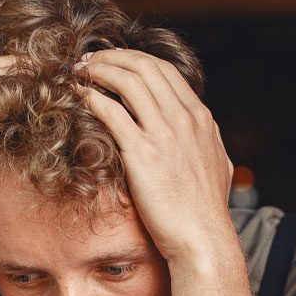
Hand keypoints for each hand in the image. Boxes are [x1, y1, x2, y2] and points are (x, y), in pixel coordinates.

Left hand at [76, 49, 234, 262]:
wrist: (201, 238)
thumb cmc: (204, 211)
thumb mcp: (216, 165)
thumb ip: (206, 142)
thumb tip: (202, 134)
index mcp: (200, 119)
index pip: (165, 70)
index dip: (134, 59)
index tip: (114, 61)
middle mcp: (185, 119)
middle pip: (145, 67)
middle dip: (112, 57)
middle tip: (89, 61)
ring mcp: (165, 134)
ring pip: (128, 81)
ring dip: (99, 71)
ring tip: (79, 73)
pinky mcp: (143, 154)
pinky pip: (112, 112)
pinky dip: (92, 98)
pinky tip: (79, 98)